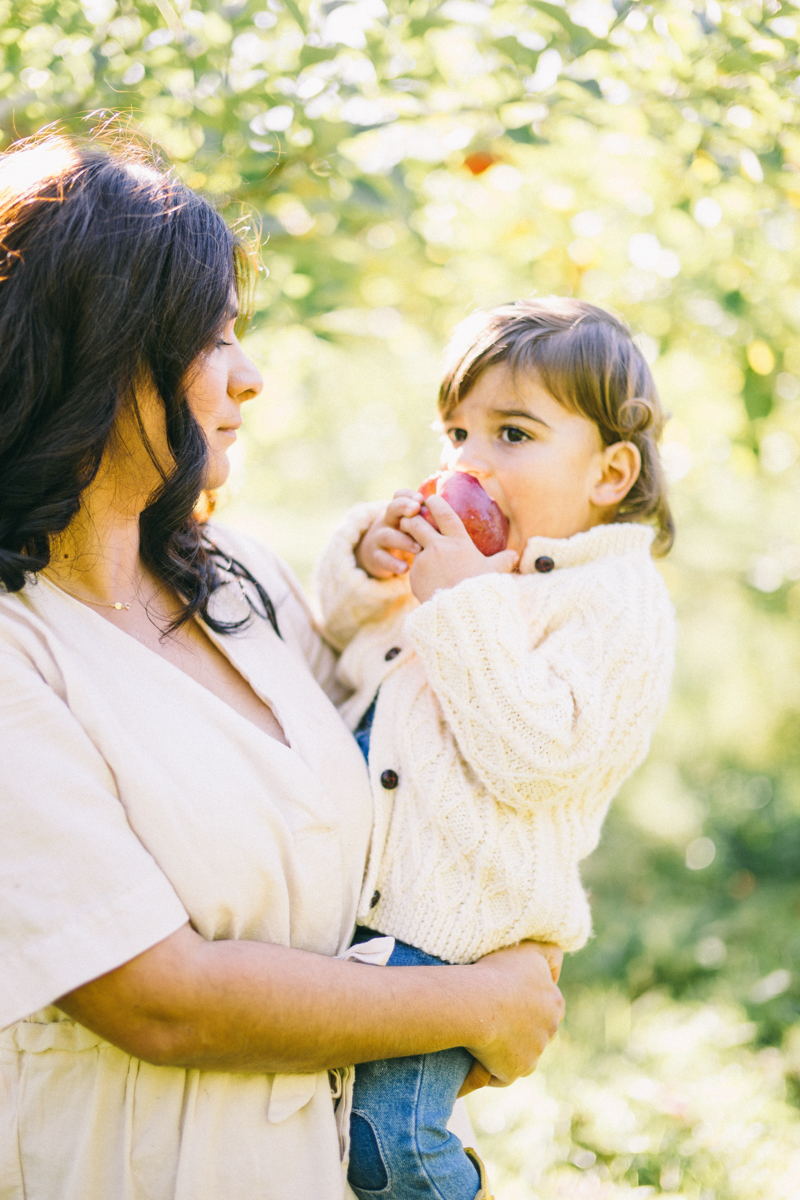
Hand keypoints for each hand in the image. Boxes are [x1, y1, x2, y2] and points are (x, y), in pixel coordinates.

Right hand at [355, 492, 422, 578]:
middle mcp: (387, 521)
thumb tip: (455, 513)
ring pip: (387, 535)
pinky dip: (393, 563)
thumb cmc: (407, 538)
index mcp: (399, 512)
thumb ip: (428, 520)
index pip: (400, 496)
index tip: (421, 499)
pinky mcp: (375, 556)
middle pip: (391, 509)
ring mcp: (379, 538)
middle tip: (416, 510)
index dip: (408, 496)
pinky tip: (406, 568)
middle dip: (403, 507)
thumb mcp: (414, 526)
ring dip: (402, 540)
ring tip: (419, 548)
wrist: (380, 556)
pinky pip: (381, 558)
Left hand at [399, 494, 518, 603]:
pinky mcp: (415, 576)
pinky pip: (415, 569)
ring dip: (411, 545)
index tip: (429, 499)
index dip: (435, 503)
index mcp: (458, 542)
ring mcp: (424, 561)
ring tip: (414, 549)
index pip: (443, 514)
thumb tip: (515, 556)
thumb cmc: (481, 590)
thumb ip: (503, 561)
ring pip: (412, 547)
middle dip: (410, 520)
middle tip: (410, 519)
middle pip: (416, 524)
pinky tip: (428, 580)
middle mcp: (438, 547)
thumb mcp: (495, 573)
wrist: (462, 614)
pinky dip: (419, 571)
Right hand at [462, 942, 564, 1086]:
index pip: (547, 1006)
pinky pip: (502, 1073)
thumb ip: (550, 953)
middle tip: (493, 1013)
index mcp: (556, 1004)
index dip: (526, 1000)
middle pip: (535, 1032)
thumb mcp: (529, 950)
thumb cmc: (499, 972)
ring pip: (521, 1053)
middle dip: (520, 1027)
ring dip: (506, 1047)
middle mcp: (550, 1032)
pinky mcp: (514, 1072)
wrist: (476, 1003)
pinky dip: (492, 1067)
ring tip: (483, 1033)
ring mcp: (533, 1055)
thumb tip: (558, 962)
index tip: (505, 995)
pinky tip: (477, 1054)